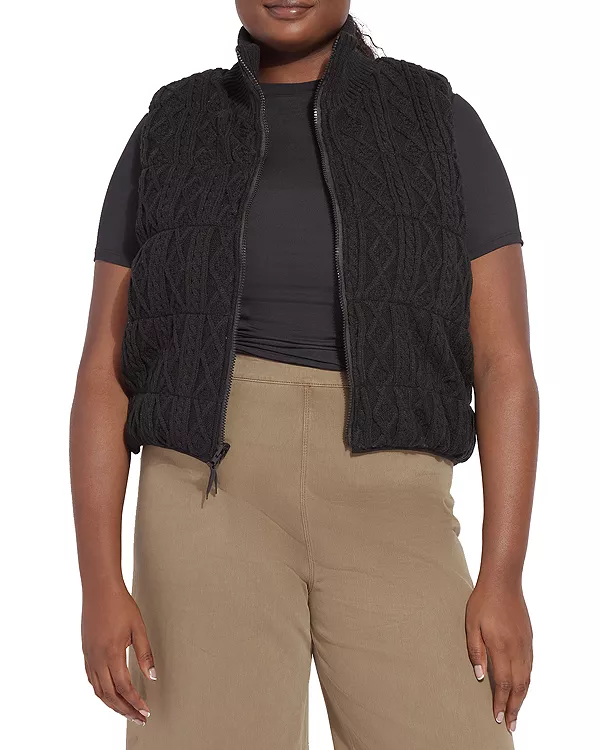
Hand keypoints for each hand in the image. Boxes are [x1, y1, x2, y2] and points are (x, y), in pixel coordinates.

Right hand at [81, 584, 155, 724]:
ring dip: (112, 704)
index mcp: (112, 654)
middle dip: (125, 709)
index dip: (135, 702)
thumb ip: (145, 654)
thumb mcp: (138, 628)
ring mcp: (89, 656)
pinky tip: (110, 693)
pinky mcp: (86, 652)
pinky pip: (91, 679)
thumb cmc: (121, 605)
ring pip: (98, 690)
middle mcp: (97, 659)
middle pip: (110, 695)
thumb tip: (152, 676)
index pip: (124, 687)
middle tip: (138, 718)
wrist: (99, 589)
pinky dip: (101, 692)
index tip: (146, 711)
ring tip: (126, 711)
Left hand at [465, 580, 532, 733]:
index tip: (497, 717)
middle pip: (519, 686)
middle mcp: (517, 649)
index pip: (504, 683)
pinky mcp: (529, 638)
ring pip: (527, 678)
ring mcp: (525, 644)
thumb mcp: (471, 625)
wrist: (503, 582)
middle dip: (514, 707)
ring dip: (522, 697)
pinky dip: (527, 681)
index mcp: (501, 647)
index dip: (500, 702)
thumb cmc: (483, 601)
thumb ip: (475, 652)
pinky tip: (522, 686)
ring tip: (516, 711)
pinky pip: (530, 666)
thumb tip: (481, 677)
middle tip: (510, 724)